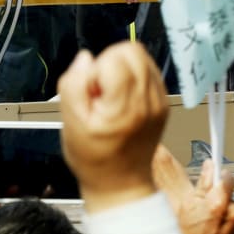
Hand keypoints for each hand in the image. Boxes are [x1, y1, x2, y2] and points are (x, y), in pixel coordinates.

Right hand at [59, 42, 167, 212]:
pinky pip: (148, 71)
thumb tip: (85, 58)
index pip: (115, 58)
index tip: (91, 94)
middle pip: (131, 51)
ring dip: (121, 67)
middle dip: (109, 63)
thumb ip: (73, 84)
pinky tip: (121, 98)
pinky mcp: (163, 103)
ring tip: (110, 95)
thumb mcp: (70, 122)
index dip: (95, 70)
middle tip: (100, 92)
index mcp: (125, 106)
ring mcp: (159, 101)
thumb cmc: (93, 157)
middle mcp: (148, 101)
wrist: (120, 183)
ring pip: (141, 57)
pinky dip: (132, 76)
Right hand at [153, 145, 233, 233]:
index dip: (223, 178)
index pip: (229, 178)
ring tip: (214, 230)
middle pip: (233, 200)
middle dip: (223, 204)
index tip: (220, 179)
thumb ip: (203, 184)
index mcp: (219, 203)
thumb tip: (210, 167)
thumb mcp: (188, 206)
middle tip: (209, 215)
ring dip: (229, 220)